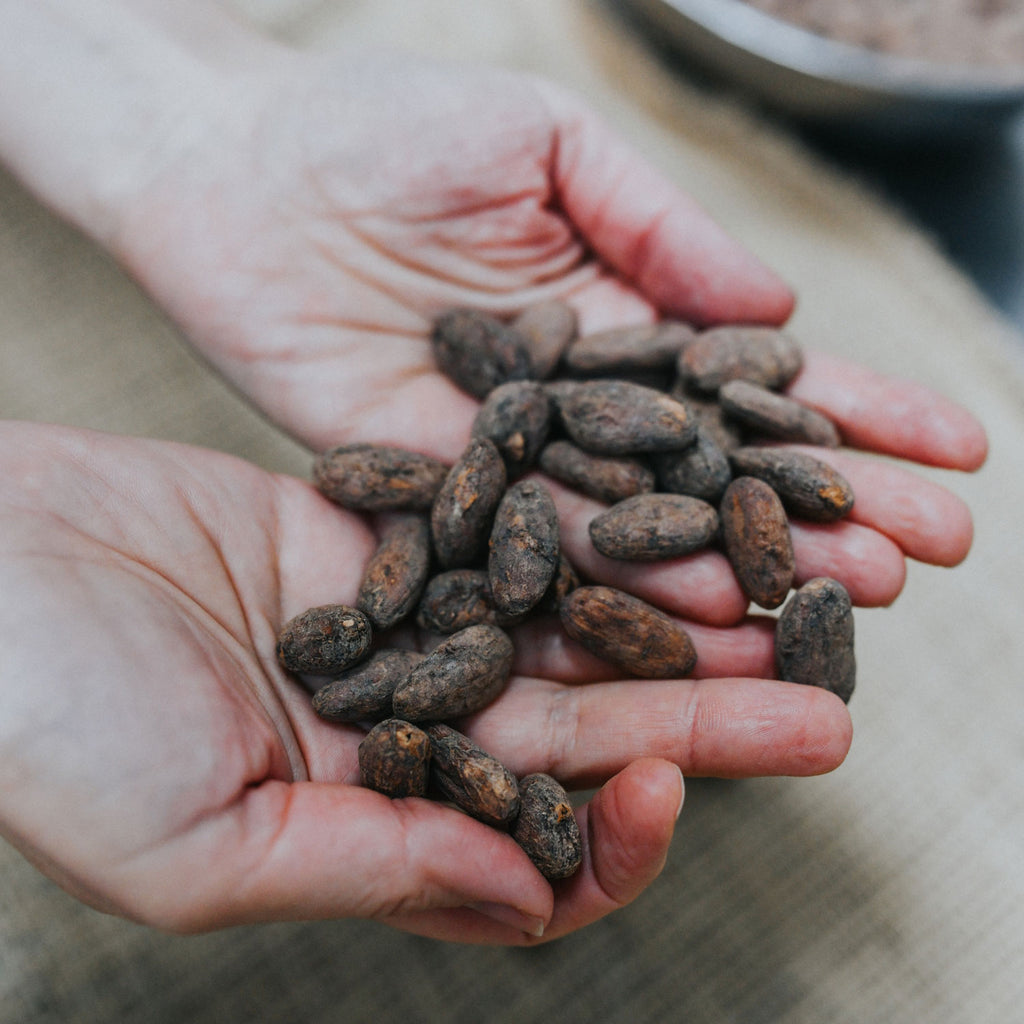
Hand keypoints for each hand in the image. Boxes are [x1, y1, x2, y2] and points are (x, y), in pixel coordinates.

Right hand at [0, 422, 850, 942]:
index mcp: (363, 826)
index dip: (616, 836)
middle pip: (575, 733)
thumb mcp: (201, 844)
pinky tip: (654, 510)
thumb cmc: (46, 725)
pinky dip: (571, 528)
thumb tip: (531, 898)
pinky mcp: (368, 528)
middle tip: (817, 704)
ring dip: (659, 620)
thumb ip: (373, 869)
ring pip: (553, 628)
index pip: (530, 854)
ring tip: (767, 598)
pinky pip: (491, 529)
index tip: (676, 789)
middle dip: (696, 718)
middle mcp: (395, 729)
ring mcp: (389, 623)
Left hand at [103, 44, 984, 615]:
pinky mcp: (443, 497)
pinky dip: (623, 584)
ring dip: (750, 565)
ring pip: (648, 528)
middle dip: (827, 507)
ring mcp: (518, 460)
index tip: (955, 452)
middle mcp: (581, 406)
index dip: (858, 413)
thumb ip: (659, 227)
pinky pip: (543, 548)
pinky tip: (706, 615)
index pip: (759, 378)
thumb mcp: (547, 145)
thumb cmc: (385, 131)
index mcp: (620, 318)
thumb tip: (778, 301)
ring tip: (853, 599)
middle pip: (720, 470)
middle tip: (929, 555)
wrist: (237, 175)